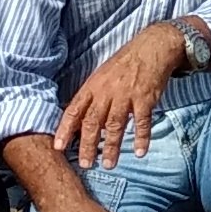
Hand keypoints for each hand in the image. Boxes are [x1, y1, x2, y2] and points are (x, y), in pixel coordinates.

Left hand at [58, 24, 191, 168]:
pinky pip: (142, 122)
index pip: (75, 110)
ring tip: (109, 164)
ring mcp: (126, 95)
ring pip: (115, 125)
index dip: (66, 129)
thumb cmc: (124, 64)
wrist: (151, 47)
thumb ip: (91, 97)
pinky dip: (141, 138)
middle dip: (87, 145)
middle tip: (85, 164)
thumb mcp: (102, 76)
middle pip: (93, 122)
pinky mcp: (145, 98)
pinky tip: (139, 152)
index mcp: (93, 86)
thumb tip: (79, 120)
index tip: (59, 147)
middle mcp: (107, 92)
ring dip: (111, 146)